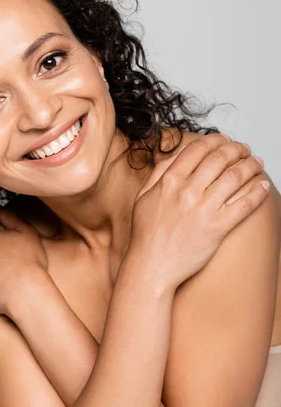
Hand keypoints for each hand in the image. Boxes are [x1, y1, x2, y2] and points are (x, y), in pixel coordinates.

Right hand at [128, 133, 268, 291]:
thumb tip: (176, 155)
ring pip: (235, 177)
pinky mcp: (218, 228)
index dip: (215, 140)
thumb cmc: (146, 234)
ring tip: (257, 163)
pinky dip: (257, 192)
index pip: (197, 149)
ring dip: (250, 166)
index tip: (224, 139)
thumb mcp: (143, 197)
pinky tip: (263, 186)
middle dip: (236, 149)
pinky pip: (244, 204)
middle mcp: (187, 191)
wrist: (152, 266)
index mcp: (169, 181)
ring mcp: (203, 209)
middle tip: (244, 149)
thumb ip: (158, 173)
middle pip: (219, 159)